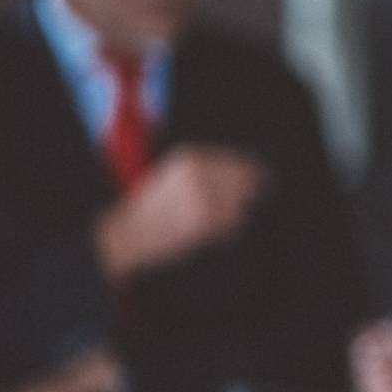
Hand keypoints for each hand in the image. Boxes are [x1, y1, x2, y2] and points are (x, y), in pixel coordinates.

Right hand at [96, 146, 265, 279]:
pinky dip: (227, 231)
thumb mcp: (174, 175)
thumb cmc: (152, 208)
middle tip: (244, 203)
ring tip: (213, 220)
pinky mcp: (205, 220)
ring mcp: (203, 196)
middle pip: (247, 181)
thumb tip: (251, 173)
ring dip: (235, 215)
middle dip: (249, 194)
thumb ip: (208, 170)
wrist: (127, 234)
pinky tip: (208, 232)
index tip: (264, 179)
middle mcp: (199, 173)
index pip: (240, 160)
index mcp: (190, 157)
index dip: (254, 172)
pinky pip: (233, 225)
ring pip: (242, 205)